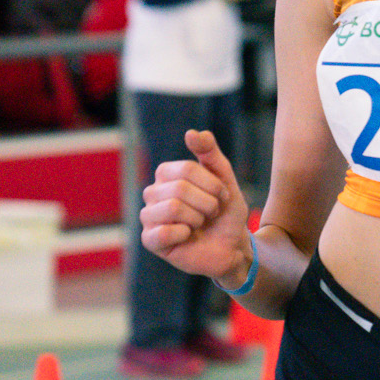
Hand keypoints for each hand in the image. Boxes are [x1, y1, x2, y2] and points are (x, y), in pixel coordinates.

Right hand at [139, 129, 255, 281]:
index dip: (212, 185)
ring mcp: (149, 216)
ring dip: (197, 218)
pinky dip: (184, 234)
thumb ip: (210, 153)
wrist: (231, 246)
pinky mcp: (150, 240)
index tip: (221, 196)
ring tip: (199, 225)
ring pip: (172, 208)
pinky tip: (187, 237)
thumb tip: (191, 133)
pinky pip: (163, 232)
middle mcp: (152, 192)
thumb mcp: (224, 178)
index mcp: (167, 173)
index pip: (186, 169)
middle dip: (207, 203)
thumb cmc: (224, 212)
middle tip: (211, 214)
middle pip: (180, 188)